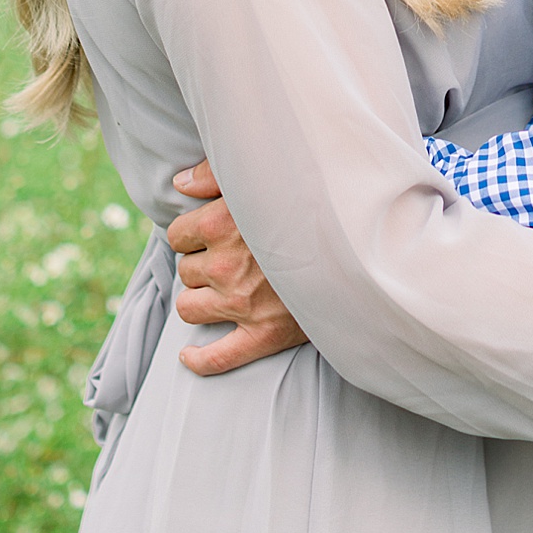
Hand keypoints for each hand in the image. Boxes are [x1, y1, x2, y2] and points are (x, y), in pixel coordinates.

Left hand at [166, 162, 308, 376]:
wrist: (355, 247)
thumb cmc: (306, 205)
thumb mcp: (260, 177)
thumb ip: (214, 173)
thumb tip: (179, 184)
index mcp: (222, 223)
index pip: (178, 235)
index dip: (191, 234)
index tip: (208, 234)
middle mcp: (227, 264)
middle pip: (185, 271)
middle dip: (200, 264)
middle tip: (227, 258)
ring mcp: (242, 304)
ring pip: (189, 307)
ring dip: (199, 299)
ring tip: (220, 289)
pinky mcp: (262, 335)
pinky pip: (216, 357)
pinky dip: (198, 359)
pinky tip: (188, 354)